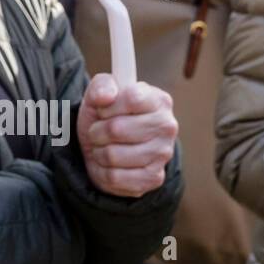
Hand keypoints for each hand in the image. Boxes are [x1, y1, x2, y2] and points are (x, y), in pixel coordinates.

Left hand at [77, 72, 176, 197]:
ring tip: (105, 146)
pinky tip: (110, 164)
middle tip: (99, 131)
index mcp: (158, 100)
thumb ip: (101, 86)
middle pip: (116, 129)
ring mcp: (163, 154)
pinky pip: (115, 177)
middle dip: (97, 130)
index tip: (103, 110)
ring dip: (99, 152)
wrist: (105, 147)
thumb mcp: (98, 94)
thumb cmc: (106, 115)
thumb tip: (106, 96)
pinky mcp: (154, 178)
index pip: (130, 98)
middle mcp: (167, 126)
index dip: (108, 105)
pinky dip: (103, 171)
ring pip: (113, 155)